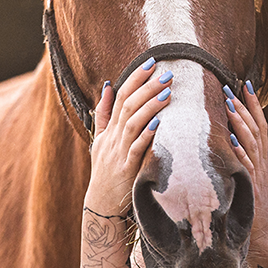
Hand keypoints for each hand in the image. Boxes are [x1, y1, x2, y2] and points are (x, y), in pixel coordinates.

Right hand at [85, 58, 172, 216]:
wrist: (101, 206)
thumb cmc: (104, 171)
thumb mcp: (100, 140)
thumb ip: (104, 114)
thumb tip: (107, 86)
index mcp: (109, 129)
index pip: (121, 96)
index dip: (135, 78)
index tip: (151, 62)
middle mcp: (113, 137)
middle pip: (129, 105)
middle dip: (147, 87)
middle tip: (166, 72)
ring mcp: (119, 152)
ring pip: (133, 122)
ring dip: (150, 105)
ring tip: (167, 91)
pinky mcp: (127, 168)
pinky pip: (137, 148)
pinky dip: (147, 134)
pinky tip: (159, 122)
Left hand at [223, 81, 267, 262]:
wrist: (260, 237)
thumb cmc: (248, 207)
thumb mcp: (247, 178)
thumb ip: (241, 158)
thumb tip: (227, 138)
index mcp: (260, 159)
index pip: (259, 125)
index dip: (254, 104)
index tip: (245, 83)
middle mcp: (260, 163)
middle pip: (255, 129)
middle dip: (244, 106)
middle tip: (231, 86)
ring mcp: (256, 176)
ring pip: (250, 143)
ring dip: (240, 123)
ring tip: (230, 104)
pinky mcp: (250, 189)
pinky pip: (245, 168)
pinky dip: (239, 153)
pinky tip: (230, 141)